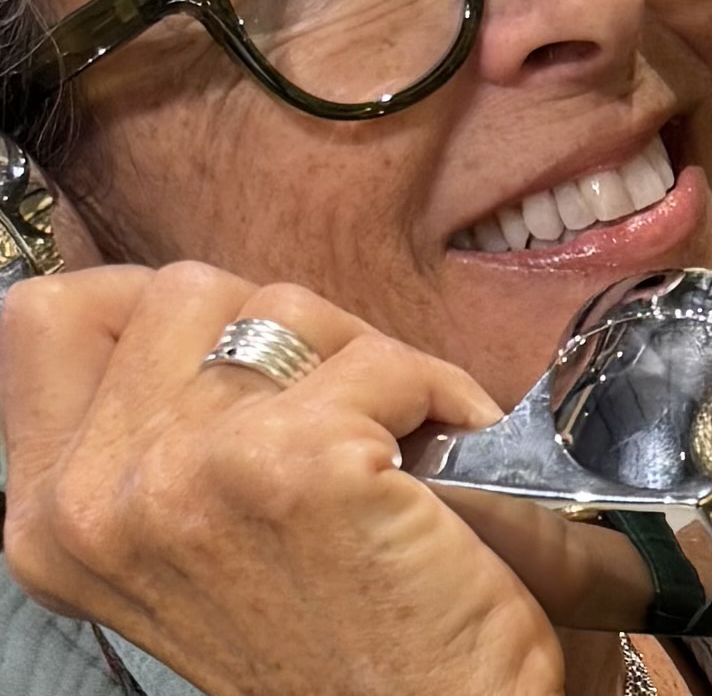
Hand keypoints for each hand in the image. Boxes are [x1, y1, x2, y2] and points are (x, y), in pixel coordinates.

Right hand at [1, 264, 567, 695]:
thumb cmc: (319, 640)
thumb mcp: (182, 539)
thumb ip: (157, 428)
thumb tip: (208, 318)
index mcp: (60, 511)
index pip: (51, 317)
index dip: (139, 303)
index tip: (221, 335)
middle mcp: (101, 492)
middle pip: (184, 288)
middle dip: (275, 322)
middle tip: (332, 390)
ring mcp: (195, 472)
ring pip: (287, 305)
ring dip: (358, 353)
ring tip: (394, 425)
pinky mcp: (303, 465)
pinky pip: (384, 360)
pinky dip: (434, 389)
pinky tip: (445, 448)